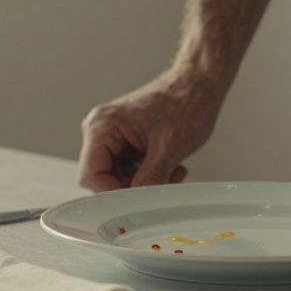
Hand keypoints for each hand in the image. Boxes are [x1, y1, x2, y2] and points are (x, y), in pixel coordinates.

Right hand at [78, 71, 223, 190]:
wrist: (199, 85)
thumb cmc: (186, 102)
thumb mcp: (169, 148)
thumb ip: (150, 179)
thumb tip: (138, 205)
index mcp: (103, 126)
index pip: (91, 176)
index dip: (114, 193)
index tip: (138, 200)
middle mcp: (101, 129)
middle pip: (103, 179)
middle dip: (133, 186)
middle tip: (162, 182)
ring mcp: (113, 135)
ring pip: (118, 177)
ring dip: (145, 181)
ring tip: (171, 169)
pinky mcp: (126, 141)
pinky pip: (129, 170)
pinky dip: (149, 174)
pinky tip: (169, 165)